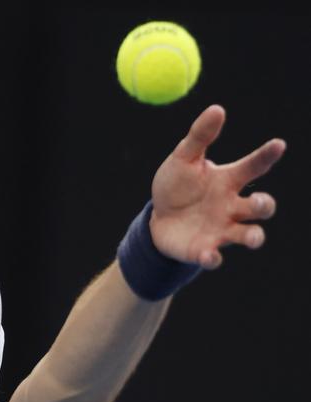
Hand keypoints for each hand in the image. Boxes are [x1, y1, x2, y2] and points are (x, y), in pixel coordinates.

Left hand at [149, 105, 285, 268]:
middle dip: (263, 205)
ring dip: (253, 237)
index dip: (266, 156)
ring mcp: (220, 230)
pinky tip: (210, 255)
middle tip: (259, 202)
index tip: (278, 144)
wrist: (157, 219)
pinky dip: (213, 257)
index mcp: (228, 180)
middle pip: (258, 207)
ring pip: (247, 235)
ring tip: (255, 238)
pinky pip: (214, 256)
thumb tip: (217, 109)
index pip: (253, 167)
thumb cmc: (177, 186)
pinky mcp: (204, 250)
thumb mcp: (183, 158)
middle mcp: (231, 207)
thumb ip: (199, 137)